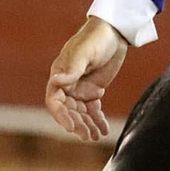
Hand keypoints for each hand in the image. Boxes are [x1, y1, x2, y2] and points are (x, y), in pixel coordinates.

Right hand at [45, 17, 127, 140]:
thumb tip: (55, 81)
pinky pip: (93, 110)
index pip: (55, 101)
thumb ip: (72, 69)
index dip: (61, 115)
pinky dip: (98, 120)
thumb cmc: (95, 38)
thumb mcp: (84, 53)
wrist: (115, 33)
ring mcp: (80, 89)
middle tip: (87, 136)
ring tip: (95, 137)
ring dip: (87, 126)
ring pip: (81, 113)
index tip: (71, 127)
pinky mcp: (94, 91)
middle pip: (68, 111)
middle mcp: (67, 85)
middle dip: (77, 124)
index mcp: (59, 75)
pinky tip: (103, 131)